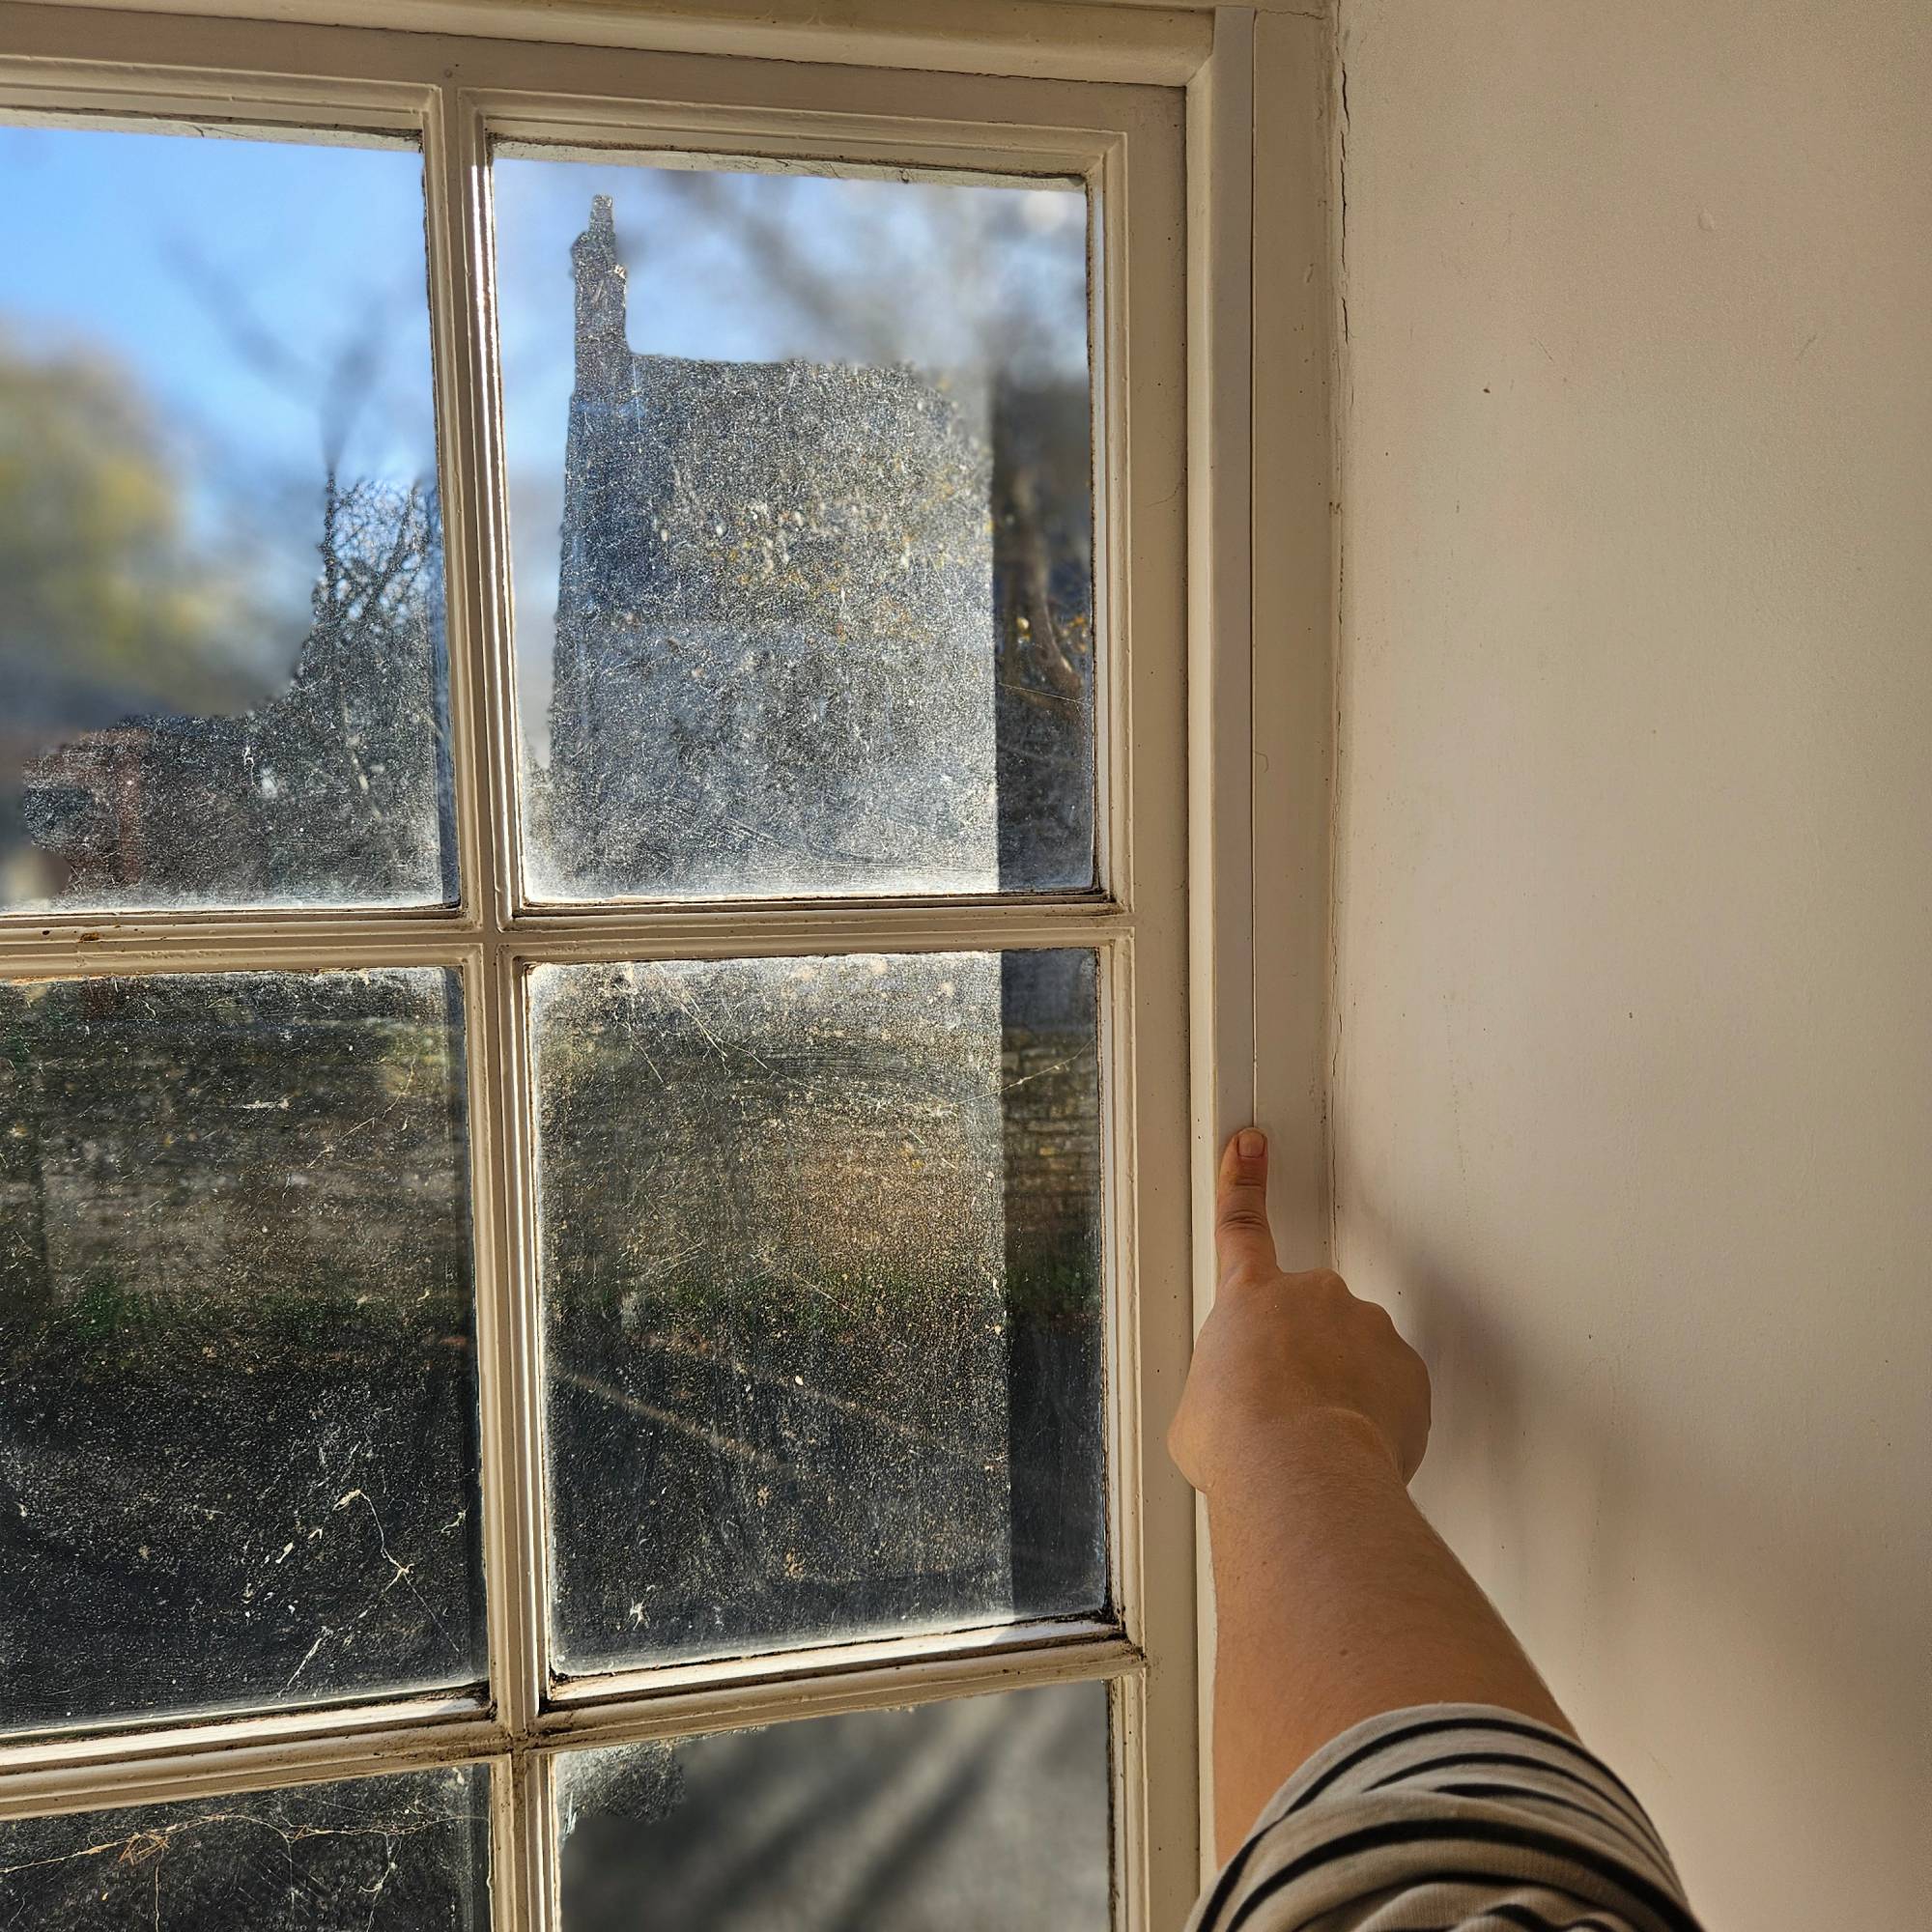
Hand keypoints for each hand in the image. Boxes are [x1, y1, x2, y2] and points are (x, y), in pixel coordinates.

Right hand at [1168, 1129, 1431, 1495]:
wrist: (1301, 1471)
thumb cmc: (1240, 1441)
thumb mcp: (1196, 1414)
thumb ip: (1220, 1391)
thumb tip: (1229, 1414)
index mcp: (1249, 1297)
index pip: (1241, 1225)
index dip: (1244, 1181)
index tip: (1251, 1145)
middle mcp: (1312, 1297)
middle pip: (1307, 1317)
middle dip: (1301, 1357)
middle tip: (1284, 1411)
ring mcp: (1366, 1328)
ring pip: (1356, 1355)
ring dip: (1341, 1389)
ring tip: (1315, 1441)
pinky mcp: (1408, 1369)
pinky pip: (1393, 1389)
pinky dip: (1377, 1417)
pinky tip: (1351, 1448)